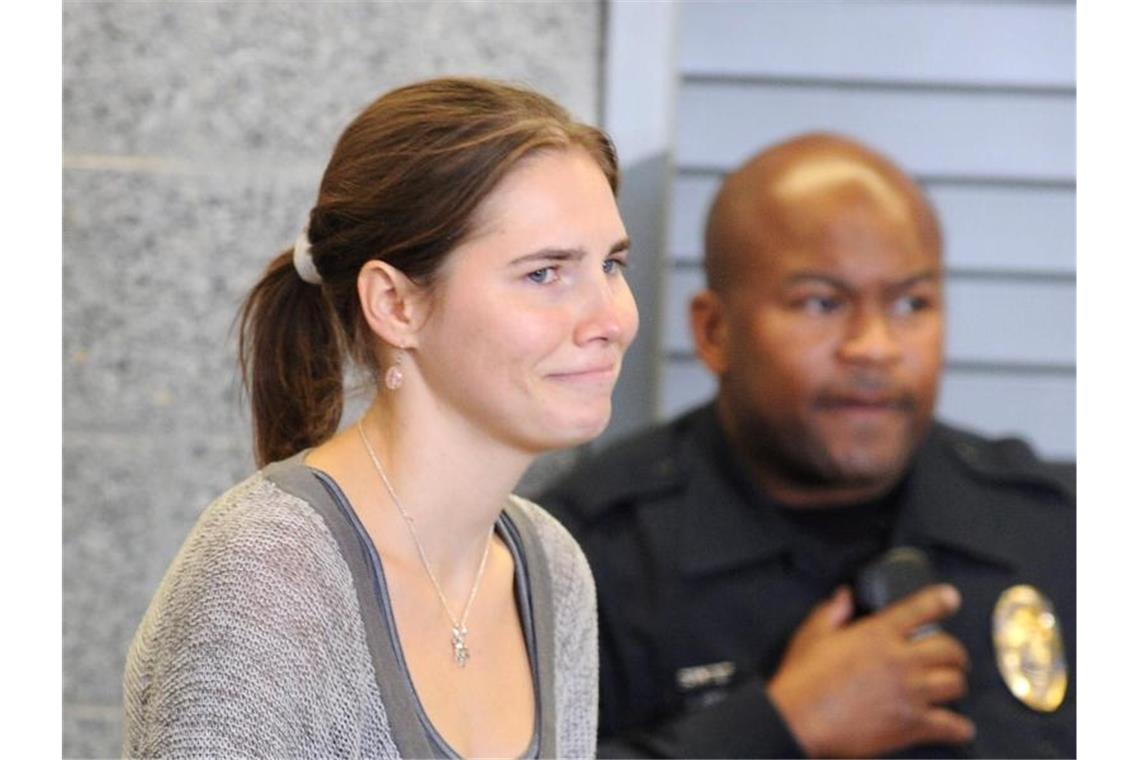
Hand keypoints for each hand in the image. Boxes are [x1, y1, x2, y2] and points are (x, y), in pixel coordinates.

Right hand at [766, 584, 974, 757]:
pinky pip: (949, 726)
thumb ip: (832, 611)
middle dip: (954, 651)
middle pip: (949, 649)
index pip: (921, 609)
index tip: (951, 598)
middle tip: (951, 656)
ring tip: (951, 684)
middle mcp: (900, 660)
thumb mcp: (812, 634)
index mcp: (878, 634)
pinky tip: (960, 727)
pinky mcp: (910, 724)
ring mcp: (909, 693)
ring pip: (955, 684)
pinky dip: (959, 728)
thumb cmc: (803, 679)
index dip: (941, 600)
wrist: (799, 720)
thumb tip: (845, 597)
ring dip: (955, 682)